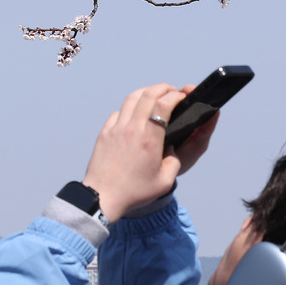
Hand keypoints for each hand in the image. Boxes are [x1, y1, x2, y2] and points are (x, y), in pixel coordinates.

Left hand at [80, 83, 215, 220]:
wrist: (102, 197)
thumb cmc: (134, 192)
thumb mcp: (164, 181)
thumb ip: (174, 161)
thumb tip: (171, 147)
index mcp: (149, 139)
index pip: (163, 104)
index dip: (176, 96)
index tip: (183, 97)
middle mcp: (132, 128)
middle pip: (147, 94)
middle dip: (163, 88)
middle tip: (172, 91)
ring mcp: (116, 129)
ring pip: (131, 98)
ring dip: (146, 92)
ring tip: (155, 96)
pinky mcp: (104, 133)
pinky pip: (119, 112)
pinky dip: (130, 107)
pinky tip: (135, 114)